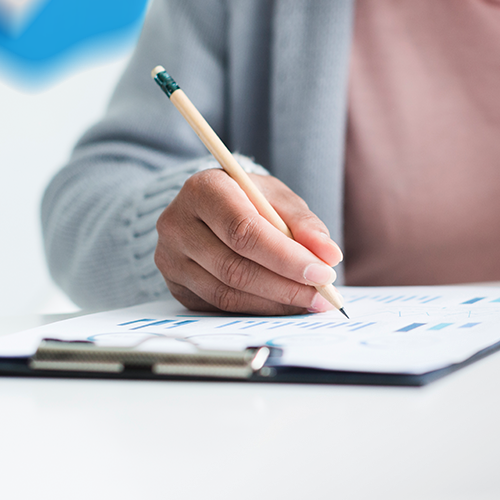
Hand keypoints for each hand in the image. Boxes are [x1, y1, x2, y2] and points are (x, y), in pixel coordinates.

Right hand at [154, 169, 343, 314]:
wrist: (210, 209)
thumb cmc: (247, 199)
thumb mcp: (277, 198)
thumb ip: (305, 223)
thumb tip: (329, 255)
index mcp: (203, 190)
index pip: (243, 230)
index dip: (285, 256)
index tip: (322, 272)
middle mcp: (177, 224)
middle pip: (234, 267)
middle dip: (286, 285)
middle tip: (323, 294)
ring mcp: (170, 259)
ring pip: (226, 293)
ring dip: (275, 302)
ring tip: (310, 301)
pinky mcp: (176, 286)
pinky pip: (219, 307)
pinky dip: (257, 309)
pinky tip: (283, 304)